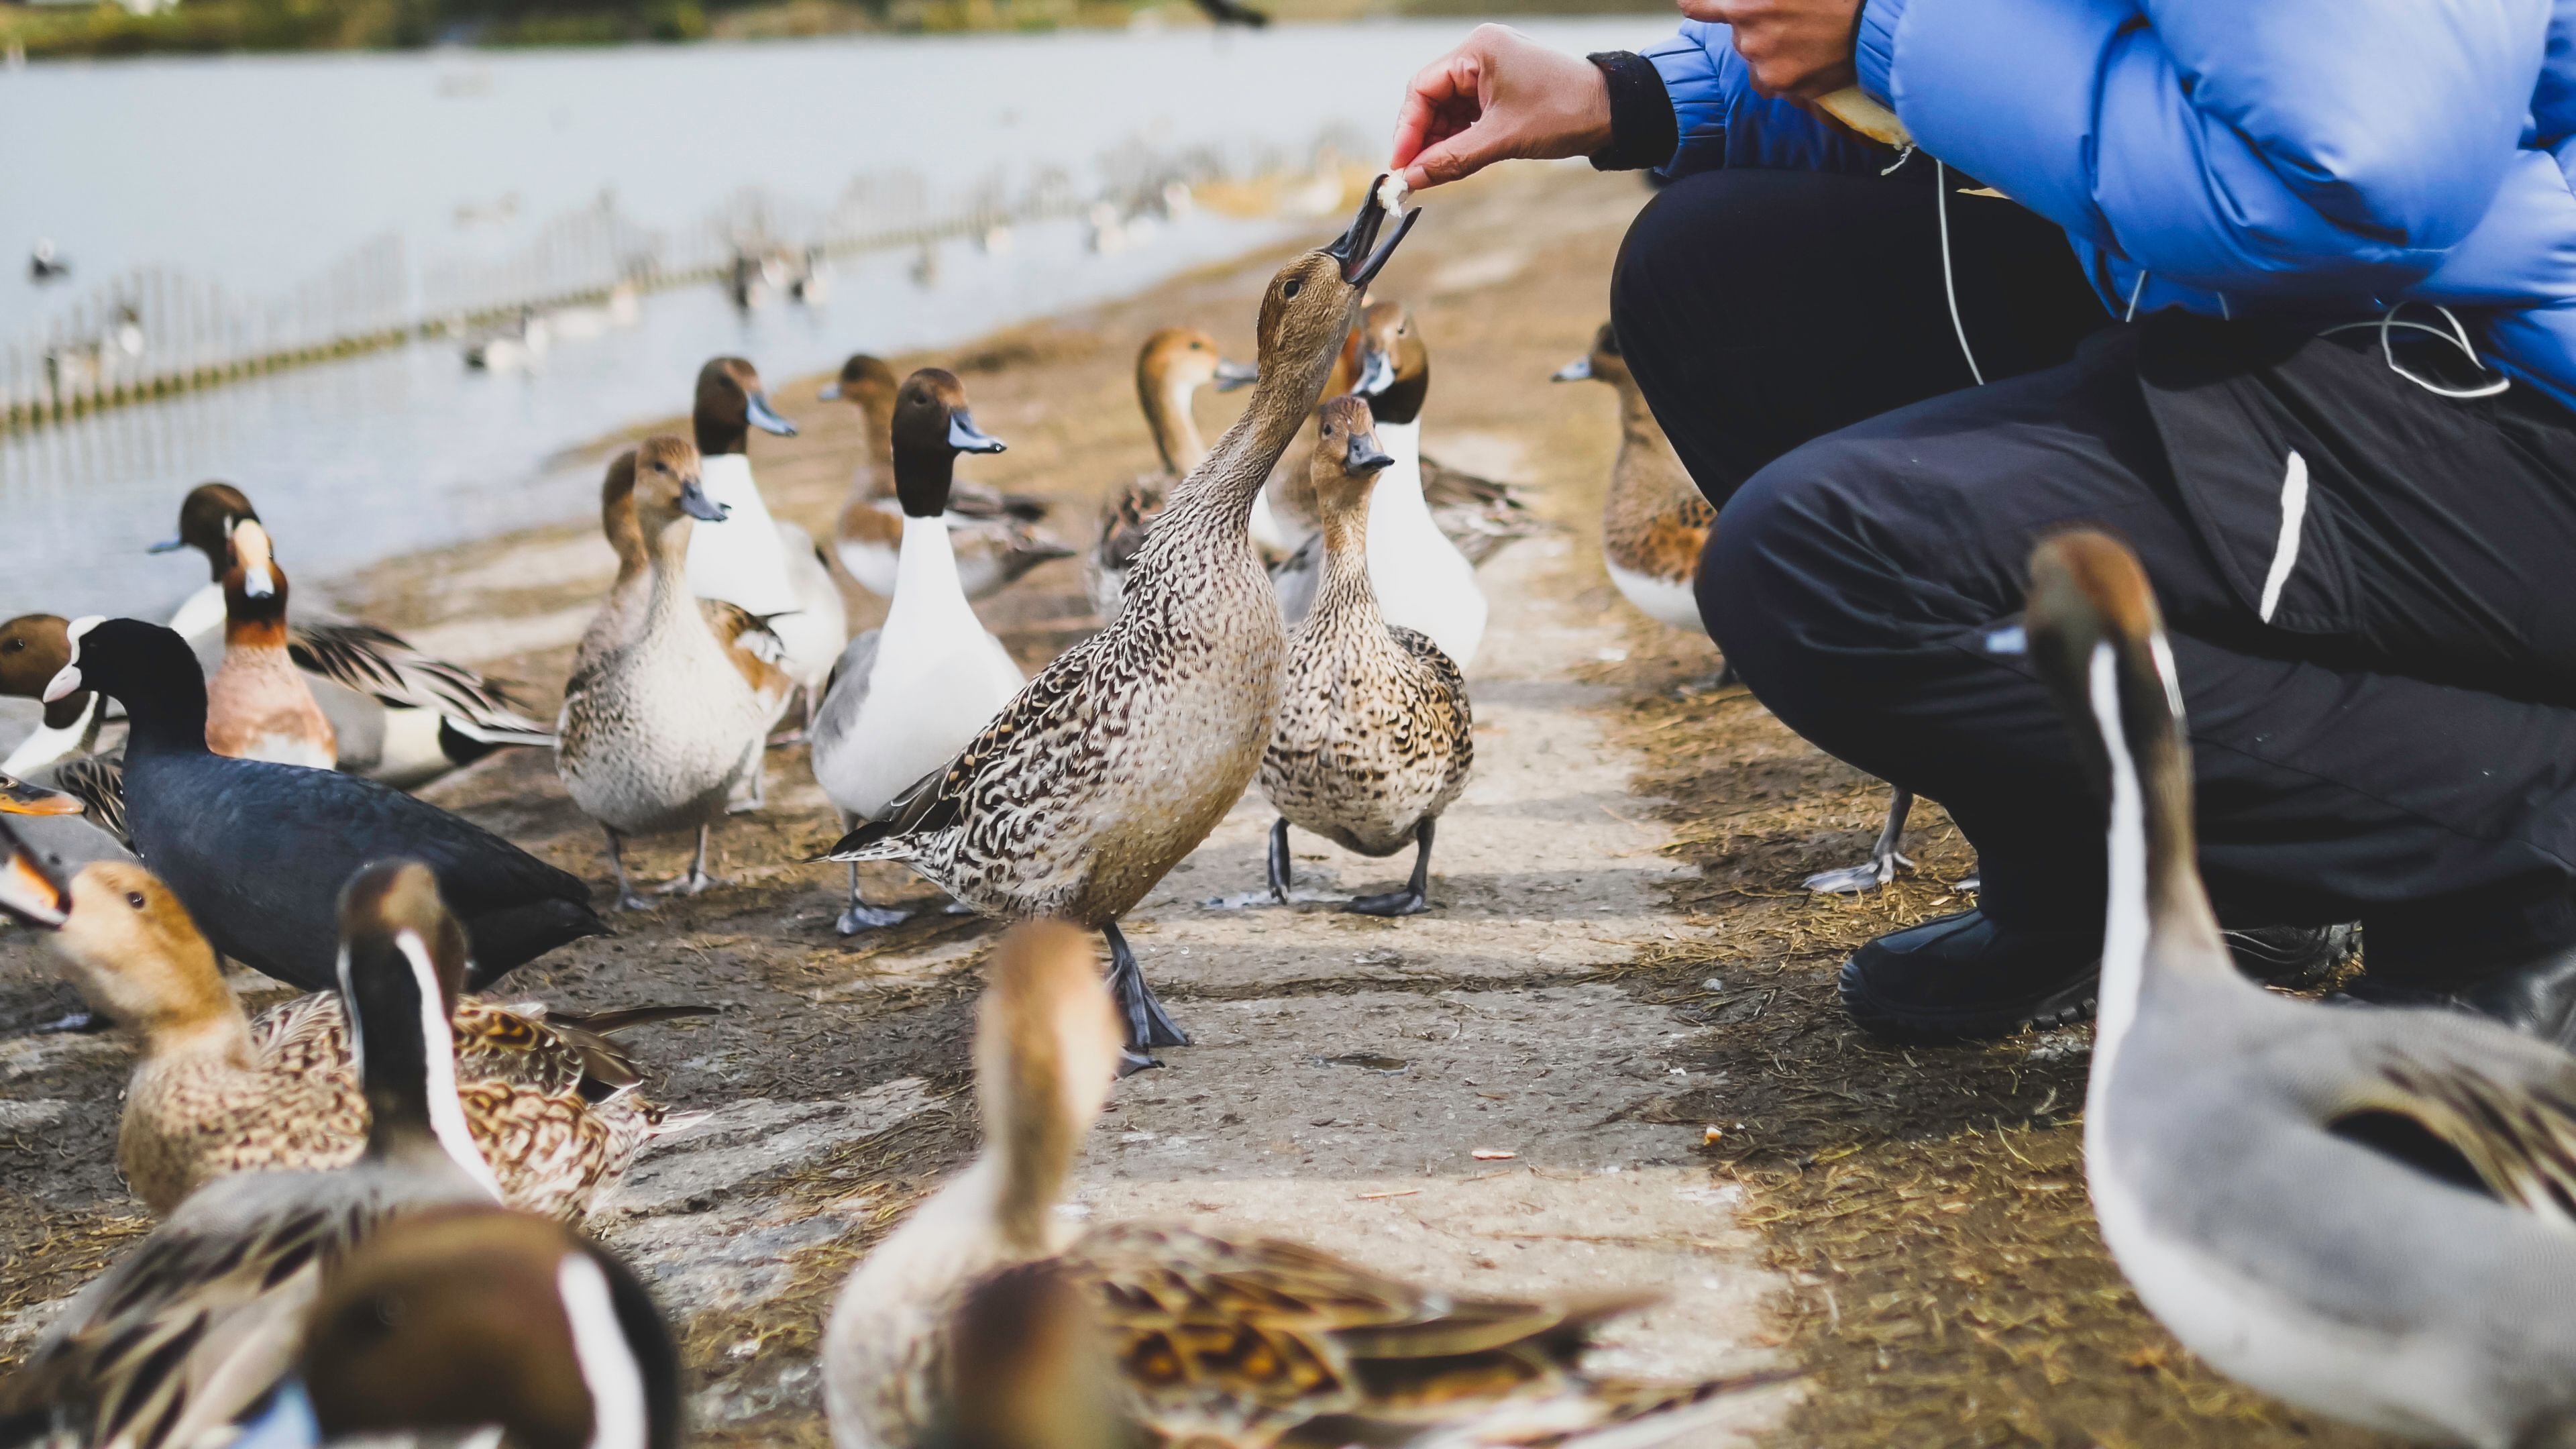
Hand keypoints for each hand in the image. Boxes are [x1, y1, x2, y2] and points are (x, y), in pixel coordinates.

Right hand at [1389, 24, 1613, 191]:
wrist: (1612, 112)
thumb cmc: (1563, 113)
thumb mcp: (1502, 139)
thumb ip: (1453, 158)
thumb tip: (1413, 178)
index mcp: (1479, 50)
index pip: (1423, 87)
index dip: (1407, 129)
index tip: (1401, 165)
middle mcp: (1481, 54)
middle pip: (1431, 98)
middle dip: (1422, 138)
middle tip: (1413, 175)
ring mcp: (1492, 71)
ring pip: (1448, 109)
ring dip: (1440, 141)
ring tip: (1434, 173)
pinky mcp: (1501, 89)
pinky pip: (1467, 114)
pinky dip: (1459, 139)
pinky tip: (1452, 161)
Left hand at [1678, 0, 1860, 99]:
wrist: (1874, 27)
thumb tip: (1738, 5)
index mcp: (1749, 3)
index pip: (1700, 6)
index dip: (1696, 4)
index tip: (1689, 4)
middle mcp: (1750, 35)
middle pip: (1737, 35)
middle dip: (1756, 28)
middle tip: (1790, 20)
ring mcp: (1764, 63)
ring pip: (1754, 60)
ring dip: (1770, 52)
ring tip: (1803, 40)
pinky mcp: (1781, 86)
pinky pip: (1770, 81)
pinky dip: (1784, 72)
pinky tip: (1807, 58)